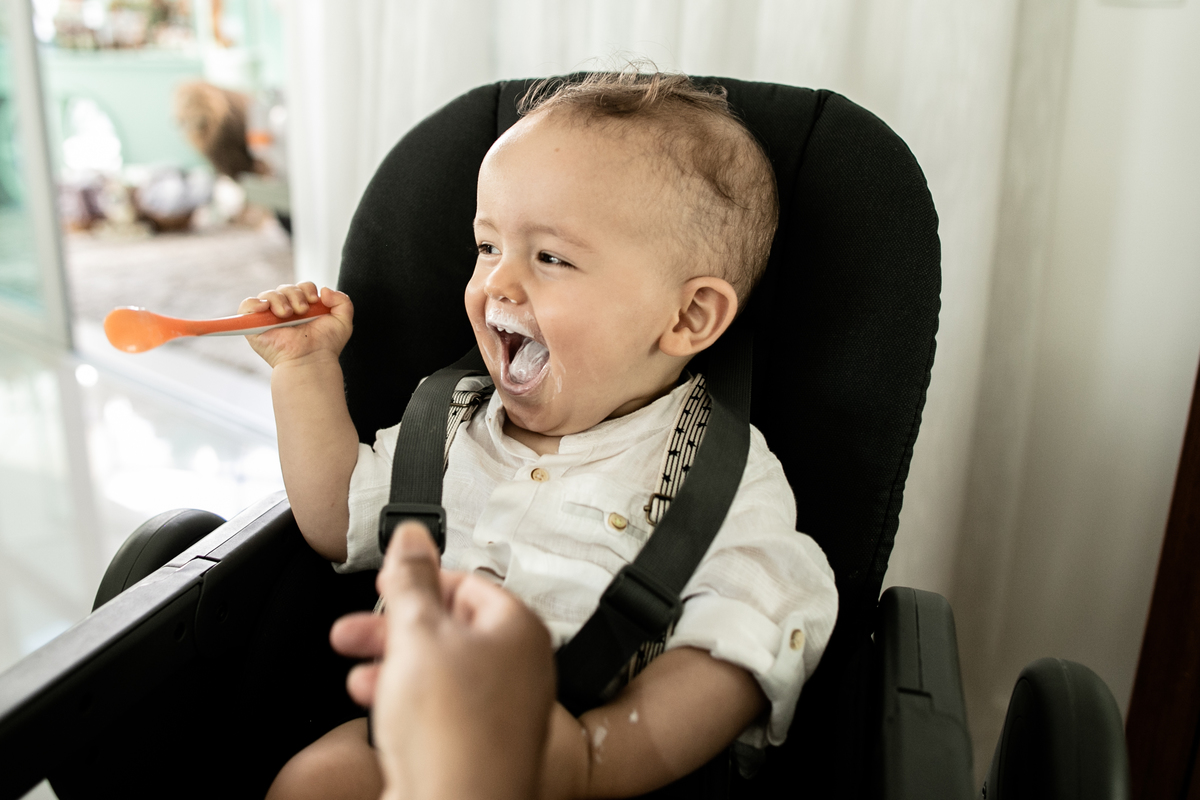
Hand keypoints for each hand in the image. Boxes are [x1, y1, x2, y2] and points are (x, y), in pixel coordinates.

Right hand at [238, 282, 353, 367]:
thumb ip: (342, 300)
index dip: (307, 289)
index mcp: (303, 308)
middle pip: (285, 288)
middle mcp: (286, 311)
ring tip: (287, 314)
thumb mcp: (343, 321)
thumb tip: (325, 289)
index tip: (314, 301)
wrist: (312, 359)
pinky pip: (246, 306)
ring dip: (280, 299)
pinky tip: (265, 307)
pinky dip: (254, 303)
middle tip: (302, 311)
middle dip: (295, 294)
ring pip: (268, 294)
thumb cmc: (326, 345)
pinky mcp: (254, 326)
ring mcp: (269, 318)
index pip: (302, 287)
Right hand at [331, 523, 554, 799]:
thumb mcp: (417, 633)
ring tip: (356, 668)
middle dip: (396, 626)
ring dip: (393, 663)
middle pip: (452, 627)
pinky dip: (406, 699)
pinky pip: (442, 708)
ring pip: (442, 669)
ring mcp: (504, 709)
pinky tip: (376, 702)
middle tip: (356, 627)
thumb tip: (412, 535)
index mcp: (518, 629)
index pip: (471, 583)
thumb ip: (410, 580)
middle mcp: (520, 668)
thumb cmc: (452, 730)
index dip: (423, 580)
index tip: (388, 582)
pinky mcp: (481, 744)